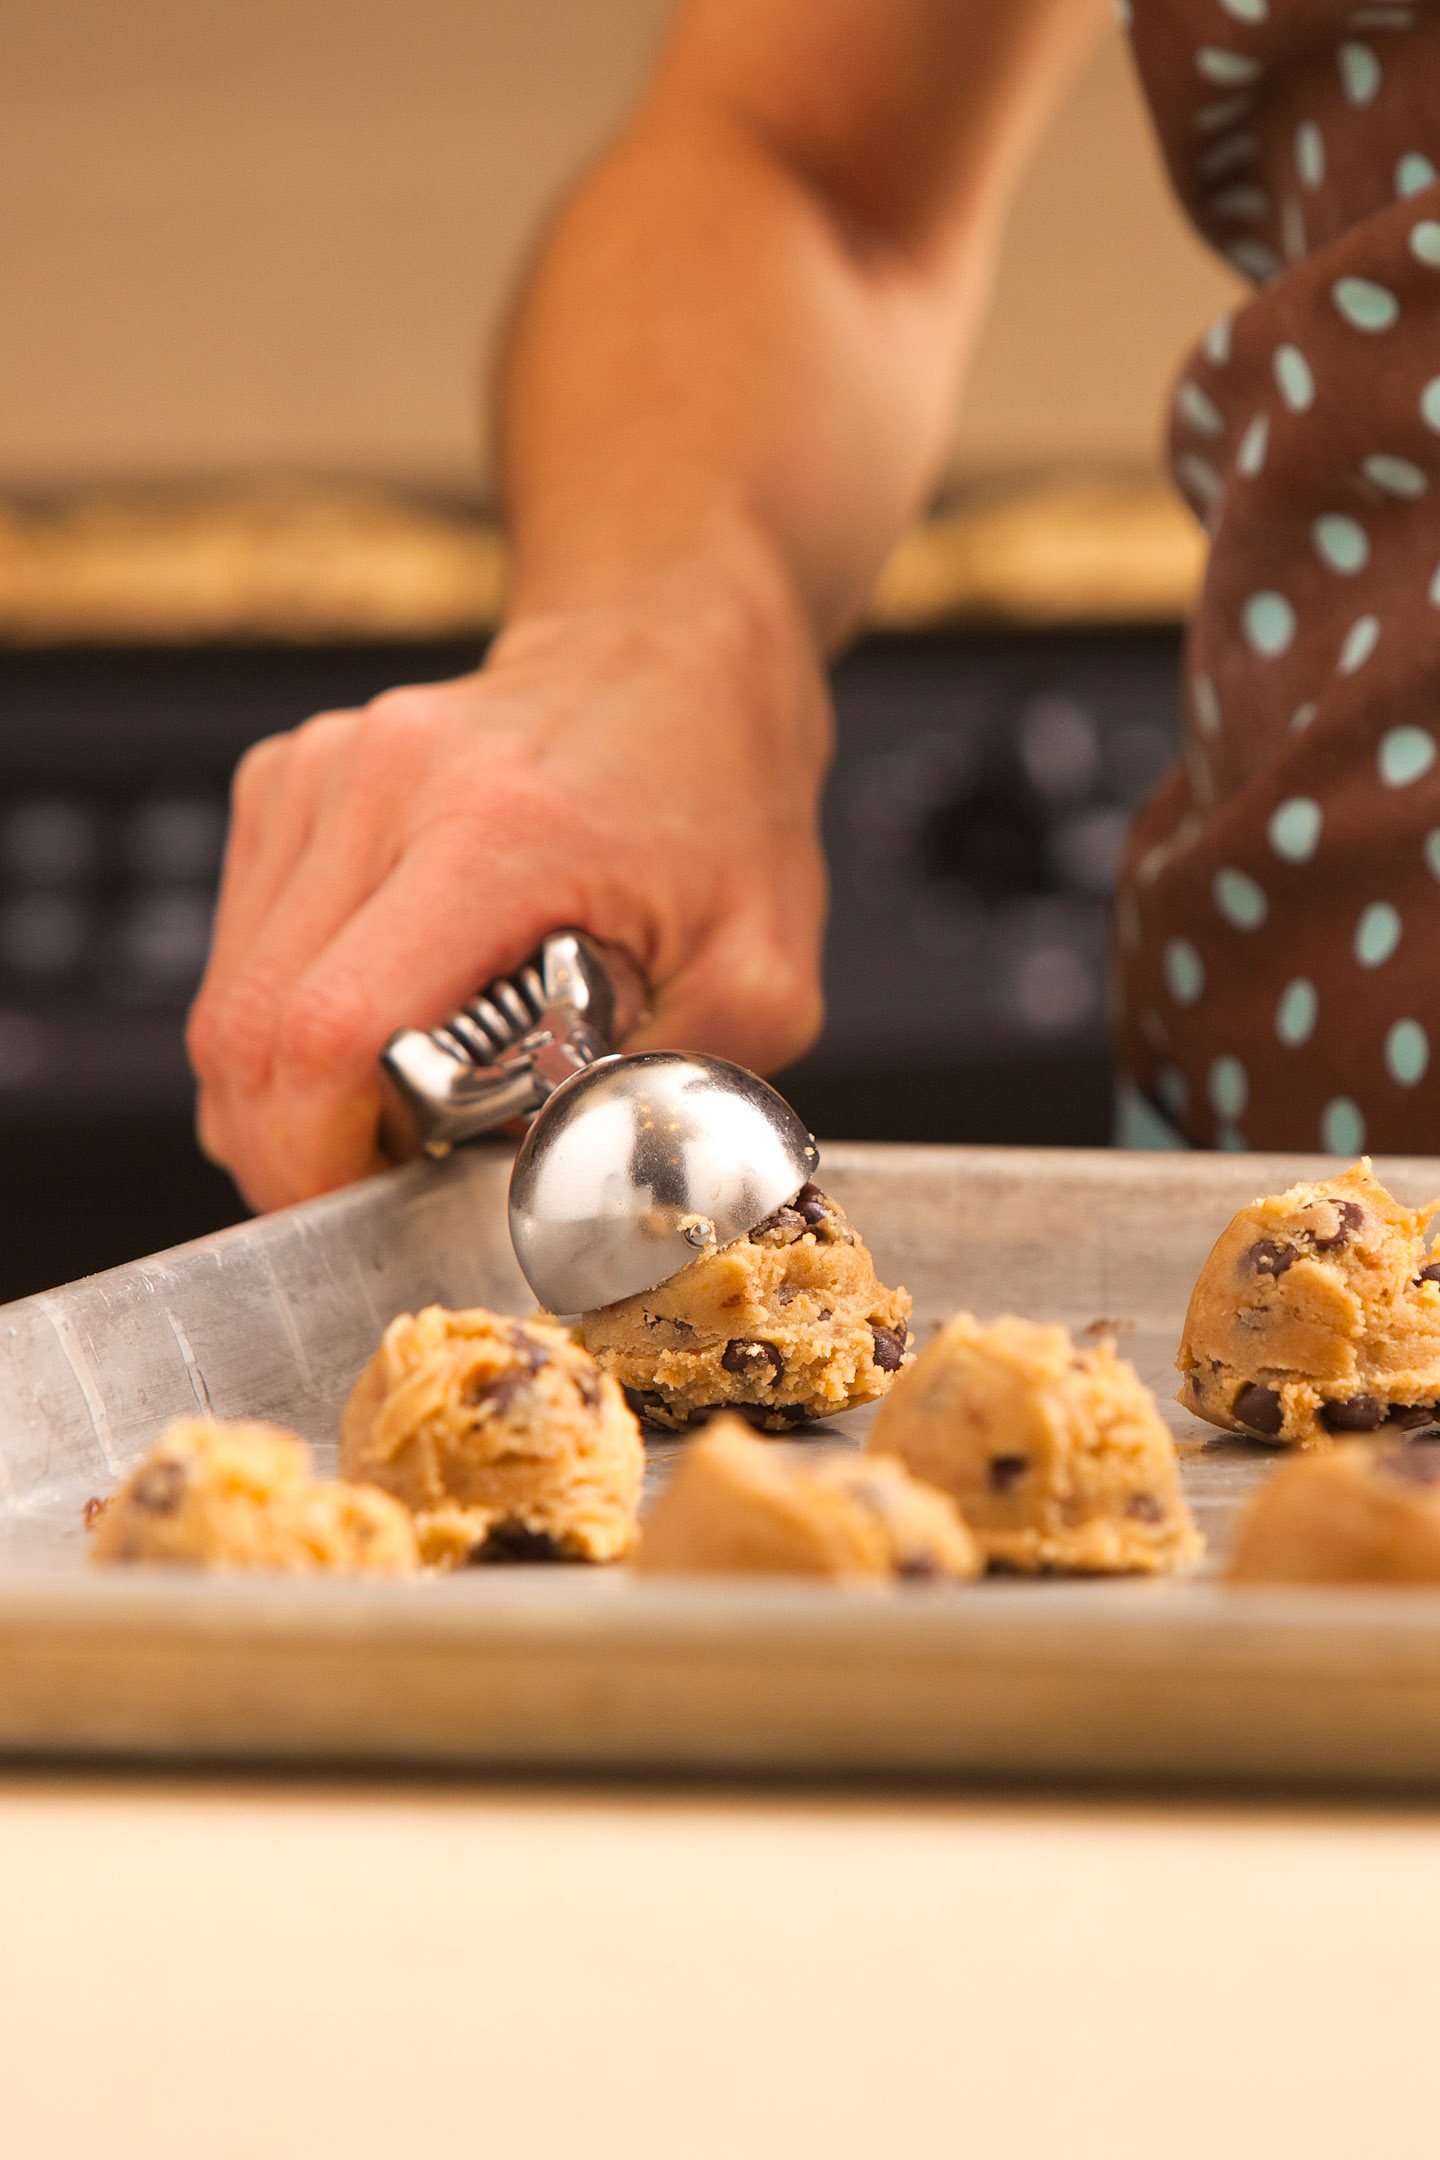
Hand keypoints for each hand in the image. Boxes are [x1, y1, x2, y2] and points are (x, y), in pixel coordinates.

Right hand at [188, 572, 830, 1211]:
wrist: (671, 649)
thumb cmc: (721, 796)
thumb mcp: (764, 968)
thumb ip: (686, 1089)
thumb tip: (600, 1190)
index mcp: (498, 832)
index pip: (329, 1028)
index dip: (316, 1154)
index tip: (364, 1209)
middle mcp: (382, 785)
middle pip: (246, 1027)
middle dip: (289, 1148)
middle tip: (374, 1188)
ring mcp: (320, 771)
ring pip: (226, 995)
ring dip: (282, 1087)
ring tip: (392, 1104)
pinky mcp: (289, 779)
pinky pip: (240, 947)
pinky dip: (282, 1019)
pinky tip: (375, 1026)